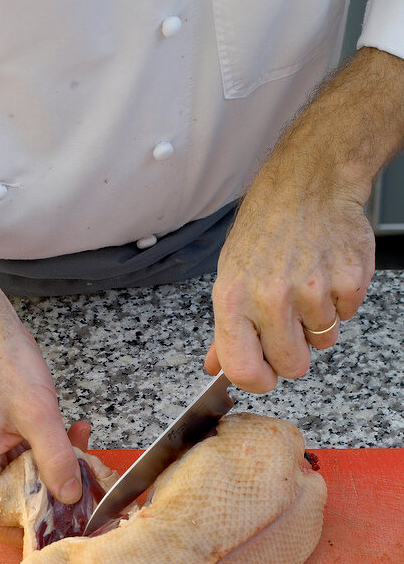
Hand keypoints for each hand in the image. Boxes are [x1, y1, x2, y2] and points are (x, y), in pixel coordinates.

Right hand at [0, 320, 83, 512]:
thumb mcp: (36, 413)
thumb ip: (55, 458)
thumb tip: (71, 495)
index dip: (25, 529)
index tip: (61, 526)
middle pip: (15, 501)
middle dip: (54, 495)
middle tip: (87, 483)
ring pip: (29, 478)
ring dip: (59, 467)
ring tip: (86, 448)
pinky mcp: (5, 437)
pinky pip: (32, 456)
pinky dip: (55, 448)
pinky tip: (76, 430)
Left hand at [203, 45, 403, 393]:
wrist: (308, 183)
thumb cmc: (265, 227)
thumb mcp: (231, 274)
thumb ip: (225, 327)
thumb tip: (216, 365)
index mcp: (233, 299)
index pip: (244, 369)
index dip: (258, 381)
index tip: (265, 375)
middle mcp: (270, 297)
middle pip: (291, 366)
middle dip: (293, 354)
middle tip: (289, 324)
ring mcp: (312, 289)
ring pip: (323, 341)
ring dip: (317, 321)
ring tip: (306, 285)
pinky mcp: (348, 280)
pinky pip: (346, 316)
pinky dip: (340, 301)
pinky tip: (326, 273)